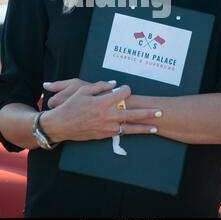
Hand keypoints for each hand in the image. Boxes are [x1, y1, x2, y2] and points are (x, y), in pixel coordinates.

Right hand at [40, 82, 161, 142]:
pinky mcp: (102, 136)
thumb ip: (100, 86)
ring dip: (143, 128)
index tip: (127, 88)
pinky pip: (120, 134)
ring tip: (155, 127)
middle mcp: (106, 116)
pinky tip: (138, 132)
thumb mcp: (82, 90)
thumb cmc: (70, 106)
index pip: (121, 94)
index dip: (126, 89)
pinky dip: (129, 133)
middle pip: (131, 114)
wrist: (60, 125)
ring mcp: (105, 127)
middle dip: (147, 113)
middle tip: (160, 112)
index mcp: (101, 102)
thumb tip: (114, 83)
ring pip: (128, 128)